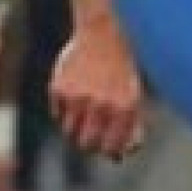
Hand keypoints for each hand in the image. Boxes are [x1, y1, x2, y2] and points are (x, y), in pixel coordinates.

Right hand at [51, 16, 144, 158]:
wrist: (102, 34)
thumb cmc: (121, 70)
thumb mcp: (133, 96)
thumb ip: (130, 127)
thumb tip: (119, 156)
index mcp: (124, 108)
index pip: (109, 148)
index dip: (107, 150)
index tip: (106, 146)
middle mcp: (100, 104)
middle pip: (85, 144)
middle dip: (88, 144)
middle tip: (91, 136)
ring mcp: (78, 97)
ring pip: (69, 131)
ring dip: (75, 128)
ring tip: (84, 113)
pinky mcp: (59, 89)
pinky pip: (57, 114)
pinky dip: (64, 110)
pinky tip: (74, 95)